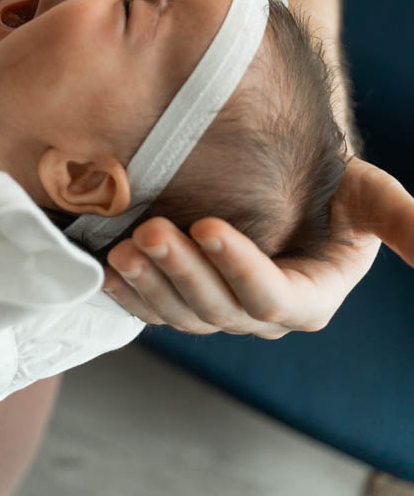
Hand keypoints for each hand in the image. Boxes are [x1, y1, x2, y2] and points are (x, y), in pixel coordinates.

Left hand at [102, 157, 407, 338]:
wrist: (288, 181)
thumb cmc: (333, 185)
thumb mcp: (370, 196)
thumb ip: (400, 221)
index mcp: (308, 296)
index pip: (271, 294)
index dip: (238, 266)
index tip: (207, 225)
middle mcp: (261, 312)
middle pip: (219, 308)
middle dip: (184, 272)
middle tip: (152, 232)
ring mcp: (221, 307)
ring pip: (183, 314)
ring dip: (152, 284)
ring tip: (127, 248)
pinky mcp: (187, 296)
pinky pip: (157, 308)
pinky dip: (133, 293)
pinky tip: (111, 269)